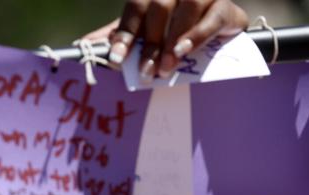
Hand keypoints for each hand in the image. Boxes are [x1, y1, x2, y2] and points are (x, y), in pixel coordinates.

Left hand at [85, 0, 247, 81]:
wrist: (218, 35)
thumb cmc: (173, 33)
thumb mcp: (143, 34)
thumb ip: (117, 37)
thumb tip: (82, 45)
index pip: (136, 6)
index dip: (125, 33)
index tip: (117, 60)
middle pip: (160, 7)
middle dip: (151, 43)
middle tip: (145, 72)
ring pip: (188, 7)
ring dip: (174, 40)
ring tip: (165, 67)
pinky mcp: (226, 7)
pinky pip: (214, 16)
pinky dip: (198, 35)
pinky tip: (185, 51)